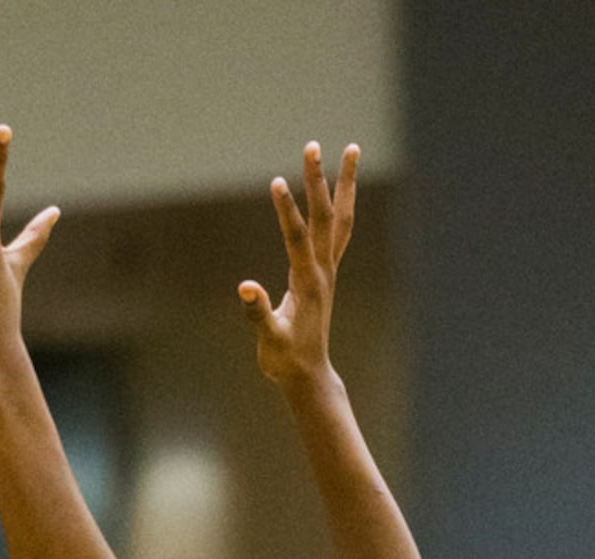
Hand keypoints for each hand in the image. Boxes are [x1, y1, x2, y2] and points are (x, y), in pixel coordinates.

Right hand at [238, 142, 357, 386]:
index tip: (277, 181)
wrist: (309, 375)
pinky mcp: (325, 274)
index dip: (286, 211)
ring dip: (344, 183)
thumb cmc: (286, 361)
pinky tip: (338, 190)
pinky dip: (341, 205)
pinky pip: (338, 231)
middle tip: (312, 146)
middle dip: (319, 181)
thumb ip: (258, 314)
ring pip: (341, 219)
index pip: (297, 239)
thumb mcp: (269, 341)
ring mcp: (328, 270)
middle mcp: (323, 271)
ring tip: (349, 149)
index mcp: (308, 283)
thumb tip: (245, 287)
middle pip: (325, 217)